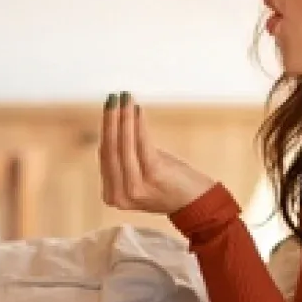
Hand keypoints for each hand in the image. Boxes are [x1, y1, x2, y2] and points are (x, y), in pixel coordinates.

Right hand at [99, 91, 215, 214]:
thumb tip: (111, 126)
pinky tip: (137, 109)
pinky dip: (138, 123)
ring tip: (124, 98)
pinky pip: (141, 143)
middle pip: (110, 149)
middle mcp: (120, 194)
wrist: (197, 203)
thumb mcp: (138, 176)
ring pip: (123, 145)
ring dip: (123, 117)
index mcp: (112, 196)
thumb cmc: (168, 185)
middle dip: (110, 119)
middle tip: (113, 98)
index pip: (104, 155)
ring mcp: (135, 187)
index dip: (105, 128)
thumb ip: (122, 160)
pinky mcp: (153, 174)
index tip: (109, 108)